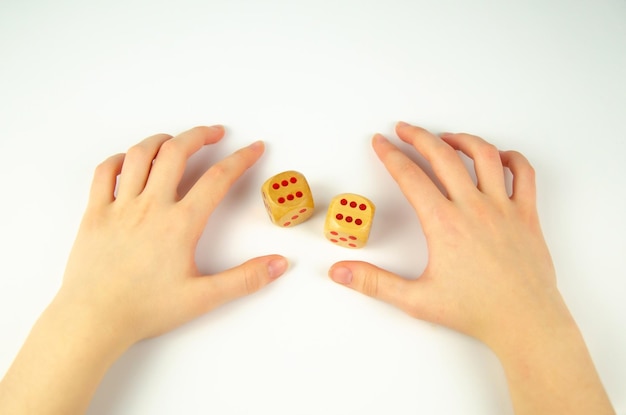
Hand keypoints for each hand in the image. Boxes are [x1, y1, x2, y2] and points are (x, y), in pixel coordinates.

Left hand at [60, 125, 287, 344]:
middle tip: (215, 133)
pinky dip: (120, 159)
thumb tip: (279, 264)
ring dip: (162, 140)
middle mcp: (150, 207)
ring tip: (176, 141)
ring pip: (140, 155)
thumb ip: (245, 279)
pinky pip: (105, 172)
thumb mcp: (203, 298)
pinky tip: (131, 160)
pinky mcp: (95, 213)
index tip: (254, 147)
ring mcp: (119, 206)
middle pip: (177, 153)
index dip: (241, 159)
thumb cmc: (146, 309)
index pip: (218, 179)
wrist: (93, 320)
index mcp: (180, 224)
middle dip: (200, 135)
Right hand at [329, 121, 560, 348]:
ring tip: (446, 138)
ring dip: (461, 140)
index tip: (379, 142)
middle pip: (442, 156)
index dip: (389, 155)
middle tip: (404, 129)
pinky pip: (524, 173)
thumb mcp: (415, 300)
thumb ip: (374, 283)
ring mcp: (503, 207)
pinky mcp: (527, 214)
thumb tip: (340, 272)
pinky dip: (511, 157)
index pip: (409, 177)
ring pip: (484, 155)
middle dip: (419, 136)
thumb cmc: (475, 311)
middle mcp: (473, 207)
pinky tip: (498, 156)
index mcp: (444, 224)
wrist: (525, 322)